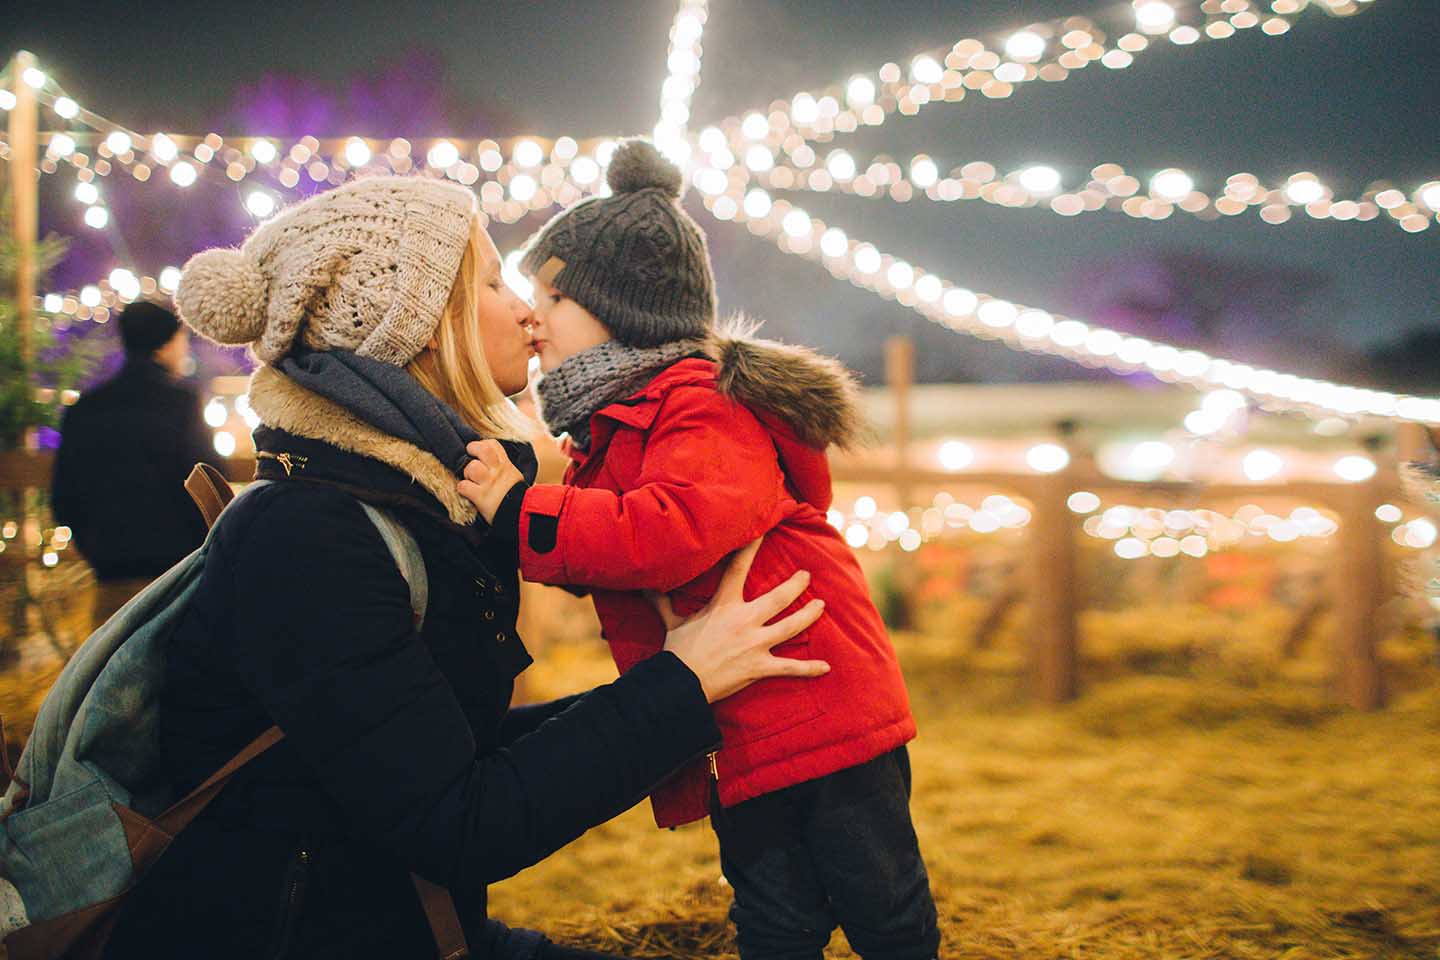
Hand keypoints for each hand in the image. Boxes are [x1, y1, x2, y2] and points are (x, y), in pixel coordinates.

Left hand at [459, 439, 524, 523]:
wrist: (522, 513)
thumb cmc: (517, 497)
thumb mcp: (513, 476)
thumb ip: (502, 467)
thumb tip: (488, 462)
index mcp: (506, 465)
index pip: (492, 445)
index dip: (482, 444)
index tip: (478, 452)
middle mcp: (497, 471)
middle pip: (482, 450)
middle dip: (472, 451)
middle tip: (470, 459)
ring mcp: (489, 483)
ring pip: (471, 467)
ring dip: (467, 474)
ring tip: (471, 480)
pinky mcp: (481, 496)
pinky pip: (463, 486)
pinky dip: (462, 489)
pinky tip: (467, 492)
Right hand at [658, 539, 828, 703]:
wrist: (681, 683)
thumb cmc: (677, 651)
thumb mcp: (671, 621)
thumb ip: (662, 601)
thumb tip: (644, 584)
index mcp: (724, 605)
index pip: (739, 568)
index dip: (752, 548)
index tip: (764, 530)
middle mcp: (745, 620)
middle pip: (778, 597)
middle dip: (796, 585)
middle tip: (806, 576)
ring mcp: (755, 644)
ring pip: (790, 626)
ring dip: (809, 616)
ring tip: (822, 606)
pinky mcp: (760, 667)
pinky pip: (790, 668)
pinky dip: (809, 669)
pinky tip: (826, 667)